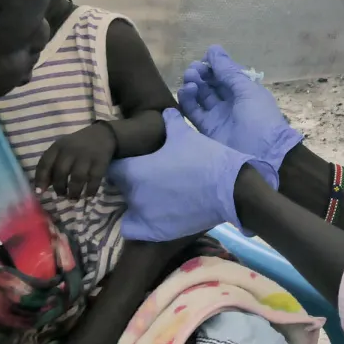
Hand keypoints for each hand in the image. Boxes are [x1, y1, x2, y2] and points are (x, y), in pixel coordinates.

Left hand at [34, 123, 116, 199]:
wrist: (102, 134)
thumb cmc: (77, 146)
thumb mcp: (62, 150)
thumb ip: (51, 166)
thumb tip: (42, 189)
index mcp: (58, 146)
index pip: (45, 163)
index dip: (40, 180)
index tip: (39, 193)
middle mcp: (70, 150)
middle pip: (61, 172)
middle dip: (60, 188)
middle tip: (62, 195)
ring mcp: (86, 156)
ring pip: (77, 177)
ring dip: (74, 192)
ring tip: (73, 199)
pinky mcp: (101, 161)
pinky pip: (95, 179)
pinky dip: (91, 190)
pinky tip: (88, 196)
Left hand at [107, 108, 261, 241]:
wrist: (229, 189)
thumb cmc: (204, 158)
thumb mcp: (185, 135)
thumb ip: (170, 123)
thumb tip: (167, 112)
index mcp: (135, 170)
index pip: (114, 167)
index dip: (123, 163)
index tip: (136, 162)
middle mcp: (134, 194)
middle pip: (122, 188)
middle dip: (133, 182)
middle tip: (153, 177)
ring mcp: (144, 215)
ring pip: (128, 208)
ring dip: (138, 202)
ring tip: (158, 196)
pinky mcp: (155, 231)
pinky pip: (135, 229)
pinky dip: (140, 225)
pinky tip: (154, 217)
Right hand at [177, 45, 302, 187]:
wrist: (263, 154)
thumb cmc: (260, 117)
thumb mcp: (247, 90)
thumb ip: (228, 70)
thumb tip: (213, 48)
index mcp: (244, 90)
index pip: (224, 73)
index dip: (214, 65)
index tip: (204, 59)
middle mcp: (230, 101)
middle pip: (210, 83)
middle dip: (201, 73)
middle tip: (194, 70)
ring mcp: (218, 115)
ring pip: (200, 95)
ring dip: (193, 84)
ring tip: (190, 80)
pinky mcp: (206, 129)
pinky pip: (193, 111)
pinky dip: (187, 100)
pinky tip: (186, 91)